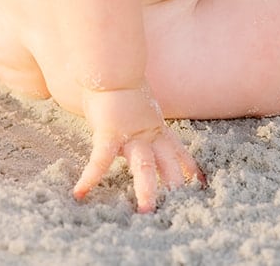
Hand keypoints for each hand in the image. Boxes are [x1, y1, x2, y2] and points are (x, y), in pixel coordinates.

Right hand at [73, 85, 203, 211]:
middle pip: (167, 163)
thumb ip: (136, 114)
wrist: (112, 68)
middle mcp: (148, 134)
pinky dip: (91, 176)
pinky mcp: (110, 133)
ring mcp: (132, 134)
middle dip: (174, 185)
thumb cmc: (118, 83)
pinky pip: (101, 159)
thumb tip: (129, 115)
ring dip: (147, 189)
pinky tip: (80, 192)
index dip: (188, 166)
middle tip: (180, 207)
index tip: (199, 181)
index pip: (177, 151)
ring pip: (145, 166)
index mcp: (155, 127)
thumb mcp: (134, 104)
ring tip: (146, 212)